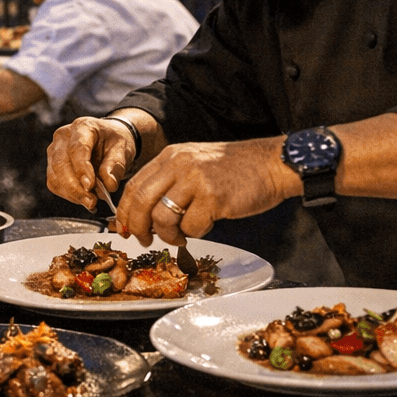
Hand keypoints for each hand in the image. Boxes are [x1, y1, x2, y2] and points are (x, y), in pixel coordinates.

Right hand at [46, 116, 138, 212]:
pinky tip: (83, 198)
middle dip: (75, 187)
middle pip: (61, 164)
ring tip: (91, 202)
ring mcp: (54, 150)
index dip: (82, 168)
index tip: (90, 186)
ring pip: (55, 176)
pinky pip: (54, 183)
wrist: (107, 140)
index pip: (77, 148)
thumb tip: (109, 184)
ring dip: (72, 193)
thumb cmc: (114, 142)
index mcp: (82, 127)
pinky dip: (68, 195)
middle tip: (92, 202)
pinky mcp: (52, 165)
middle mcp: (63, 136)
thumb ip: (116, 165)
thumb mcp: (123, 149)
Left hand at [115, 137, 296, 245]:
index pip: (134, 185)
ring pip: (163, 217)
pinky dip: (195, 233)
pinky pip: (191, 227)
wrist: (271, 163)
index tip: (124, 227)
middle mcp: (179, 164)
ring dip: (168, 235)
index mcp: (171, 156)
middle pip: (141, 202)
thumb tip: (145, 212)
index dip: (125, 211)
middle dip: (138, 227)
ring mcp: (196, 180)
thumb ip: (170, 181)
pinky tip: (205, 226)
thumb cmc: (234, 169)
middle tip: (144, 240)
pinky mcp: (214, 197)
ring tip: (180, 237)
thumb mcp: (194, 163)